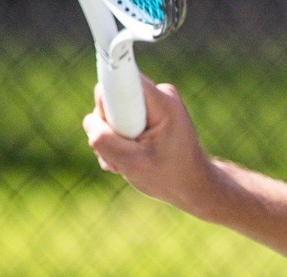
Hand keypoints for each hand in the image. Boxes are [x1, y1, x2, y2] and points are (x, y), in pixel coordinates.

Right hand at [84, 77, 230, 219]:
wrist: (194, 188)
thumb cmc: (170, 177)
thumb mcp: (132, 163)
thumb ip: (104, 139)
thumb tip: (91, 122)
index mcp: (162, 102)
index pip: (120, 78)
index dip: (105, 98)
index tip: (105, 106)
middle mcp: (158, 95)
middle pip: (110, 98)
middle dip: (107, 129)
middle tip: (121, 156)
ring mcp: (152, 104)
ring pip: (110, 113)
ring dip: (112, 141)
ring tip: (125, 163)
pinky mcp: (147, 113)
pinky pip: (118, 120)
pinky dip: (118, 142)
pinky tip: (127, 160)